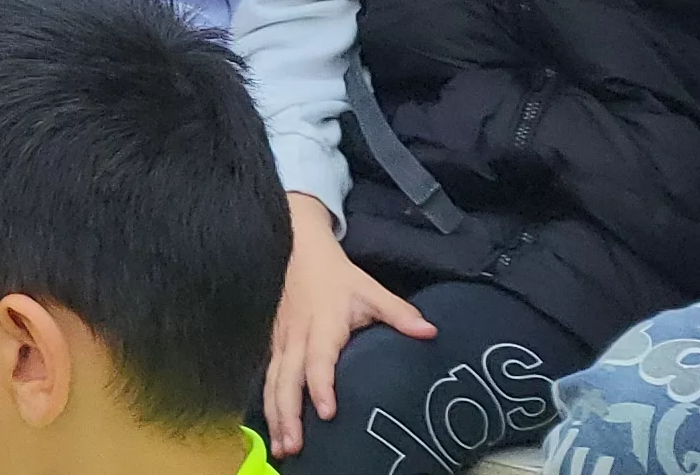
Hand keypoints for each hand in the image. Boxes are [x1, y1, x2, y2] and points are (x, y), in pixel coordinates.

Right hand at [266, 197, 435, 451]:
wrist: (300, 251)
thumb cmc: (338, 277)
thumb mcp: (371, 290)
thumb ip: (399, 313)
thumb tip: (431, 333)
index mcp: (323, 326)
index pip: (319, 360)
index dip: (321, 386)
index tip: (327, 412)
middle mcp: (297, 338)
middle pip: (286, 381)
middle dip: (288, 415)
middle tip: (294, 446)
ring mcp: (282, 342)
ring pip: (272, 383)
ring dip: (275, 416)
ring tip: (282, 447)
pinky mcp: (274, 345)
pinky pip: (268, 378)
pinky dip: (268, 404)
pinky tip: (272, 426)